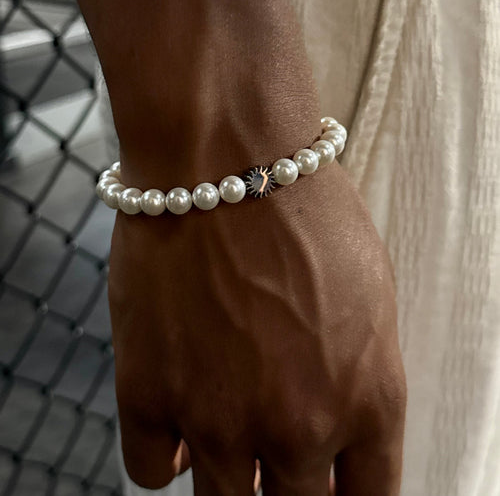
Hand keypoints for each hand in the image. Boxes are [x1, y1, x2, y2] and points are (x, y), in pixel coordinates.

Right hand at [107, 139, 405, 494]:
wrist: (225, 156)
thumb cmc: (305, 206)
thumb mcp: (372, 293)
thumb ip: (360, 373)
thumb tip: (332, 419)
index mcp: (369, 400)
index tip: (330, 485)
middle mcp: (298, 425)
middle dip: (289, 489)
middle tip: (275, 452)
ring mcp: (218, 419)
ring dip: (229, 476)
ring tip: (227, 427)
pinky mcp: (148, 395)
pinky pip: (150, 470)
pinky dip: (165, 453)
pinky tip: (177, 414)